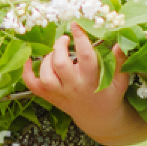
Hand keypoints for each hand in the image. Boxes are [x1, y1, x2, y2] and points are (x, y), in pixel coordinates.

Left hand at [21, 23, 146, 145]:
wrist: (99, 119)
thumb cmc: (110, 95)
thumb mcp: (120, 80)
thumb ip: (120, 61)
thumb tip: (119, 44)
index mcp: (92, 81)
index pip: (85, 56)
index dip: (80, 38)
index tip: (76, 25)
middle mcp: (74, 87)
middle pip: (60, 64)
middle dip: (59, 47)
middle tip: (64, 39)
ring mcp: (60, 93)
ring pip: (45, 76)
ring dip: (46, 60)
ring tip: (54, 52)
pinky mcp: (50, 97)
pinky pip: (33, 85)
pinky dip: (26, 72)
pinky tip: (28, 60)